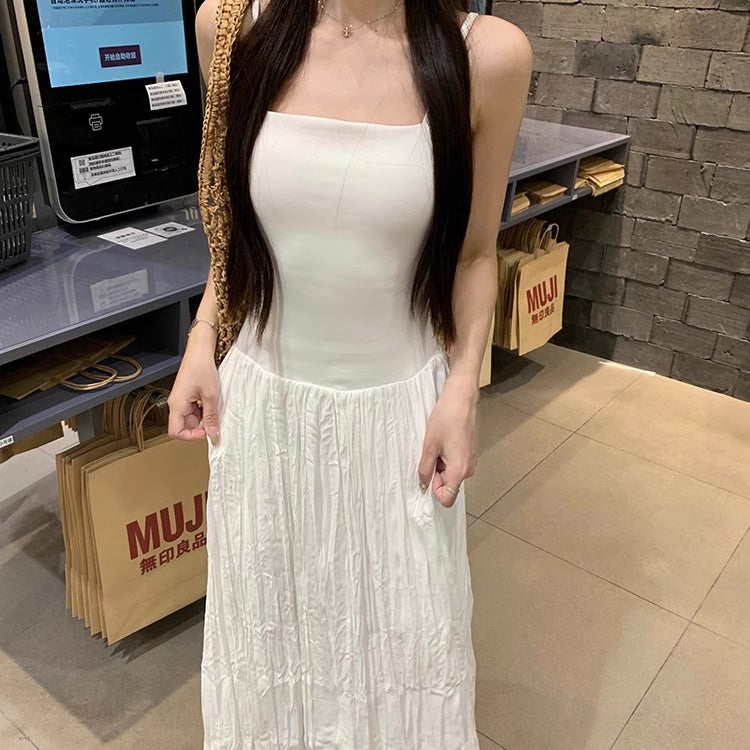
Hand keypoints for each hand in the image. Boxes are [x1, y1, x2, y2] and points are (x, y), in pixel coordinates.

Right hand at [167, 327, 220, 444]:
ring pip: (191, 418)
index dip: (190, 436)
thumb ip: (211, 418)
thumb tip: (213, 435)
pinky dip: (204, 409)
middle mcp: (176, 404)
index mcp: (177, 405)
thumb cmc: (202, 368)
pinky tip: (211, 401)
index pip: (175, 432)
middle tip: (215, 417)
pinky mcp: (187, 396)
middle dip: (201, 425)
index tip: (205, 431)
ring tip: (214, 405)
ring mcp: (181, 400)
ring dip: (204, 417)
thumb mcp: (211, 396)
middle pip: (186, 426)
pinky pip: (194, 410)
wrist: (200, 350)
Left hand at [417, 378, 477, 507]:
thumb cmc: (446, 418)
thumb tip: (423, 484)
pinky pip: (456, 464)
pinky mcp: (470, 453)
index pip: (447, 498)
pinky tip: (443, 442)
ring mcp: (471, 461)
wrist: (461, 399)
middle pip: (448, 485)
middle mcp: (469, 469)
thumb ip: (425, 469)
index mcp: (459, 470)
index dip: (434, 490)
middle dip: (436, 474)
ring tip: (437, 445)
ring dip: (440, 464)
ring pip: (451, 474)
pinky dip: (446, 458)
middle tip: (431, 453)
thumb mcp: (429, 445)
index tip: (426, 474)